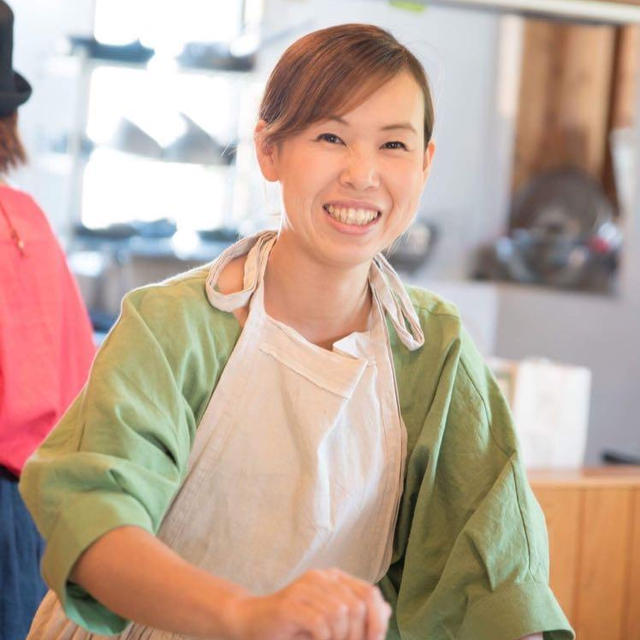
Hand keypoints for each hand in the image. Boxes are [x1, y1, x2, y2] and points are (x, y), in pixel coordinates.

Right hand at [228, 568, 391, 639]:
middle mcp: (321, 577)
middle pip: (358, 604)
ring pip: (341, 613)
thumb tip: (387, 611)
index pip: (370, 592)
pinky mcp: (290, 604)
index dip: (377, 620)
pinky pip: (321, 623)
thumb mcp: (329, 620)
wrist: (251, 624)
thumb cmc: (293, 627)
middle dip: (359, 634)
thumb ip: (356, 614)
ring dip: (339, 638)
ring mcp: (304, 588)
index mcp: (333, 578)